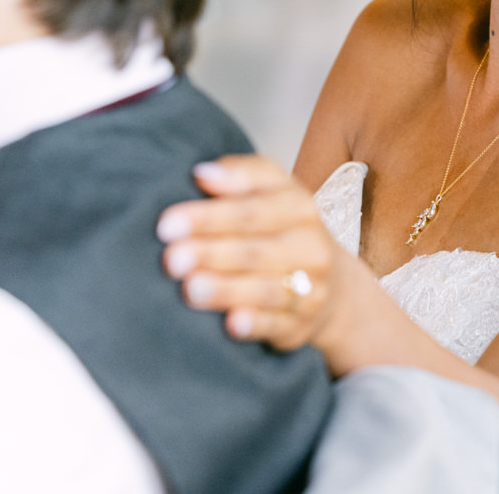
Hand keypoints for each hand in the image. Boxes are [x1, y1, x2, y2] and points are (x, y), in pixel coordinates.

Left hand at [157, 154, 339, 349]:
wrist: (330, 279)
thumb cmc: (280, 226)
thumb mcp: (270, 188)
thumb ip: (238, 176)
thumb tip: (202, 173)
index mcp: (298, 206)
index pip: (250, 210)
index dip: (208, 217)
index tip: (167, 225)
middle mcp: (309, 245)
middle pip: (255, 250)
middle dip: (210, 254)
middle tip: (171, 259)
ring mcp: (310, 287)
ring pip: (266, 289)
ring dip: (226, 290)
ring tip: (191, 289)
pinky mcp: (302, 323)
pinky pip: (278, 324)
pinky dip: (255, 324)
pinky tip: (232, 324)